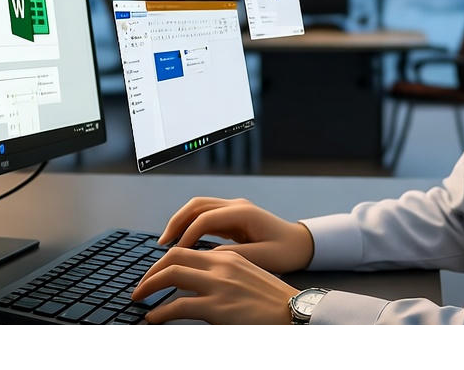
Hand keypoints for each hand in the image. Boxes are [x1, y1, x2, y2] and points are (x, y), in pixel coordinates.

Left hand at [132, 246, 299, 323]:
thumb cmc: (272, 300)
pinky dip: (160, 312)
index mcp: (227, 257)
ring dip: (149, 287)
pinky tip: (154, 319)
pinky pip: (178, 306)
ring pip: (171, 276)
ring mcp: (218, 285)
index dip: (164, 262)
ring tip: (139, 299)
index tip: (154, 274)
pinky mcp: (218, 308)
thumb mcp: (247, 276)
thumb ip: (223, 273)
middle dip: (151, 272)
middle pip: (173, 258)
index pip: (186, 251)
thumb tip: (199, 282)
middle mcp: (221, 265)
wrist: (294, 312)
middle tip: (140, 286)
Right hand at [158, 196, 313, 272]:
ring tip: (167, 241)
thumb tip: (208, 257)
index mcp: (244, 213)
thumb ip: (236, 256)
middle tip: (161, 242)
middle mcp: (237, 206)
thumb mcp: (263, 257)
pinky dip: (190, 225)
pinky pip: (205, 216)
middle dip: (176, 222)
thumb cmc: (287, 251)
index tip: (176, 253)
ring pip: (199, 208)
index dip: (187, 234)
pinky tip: (182, 241)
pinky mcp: (233, 217)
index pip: (206, 218)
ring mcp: (234, 209)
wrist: (302, 244)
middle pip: (197, 205)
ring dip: (181, 221)